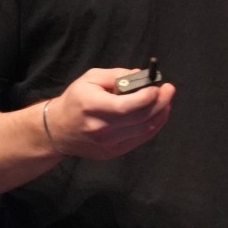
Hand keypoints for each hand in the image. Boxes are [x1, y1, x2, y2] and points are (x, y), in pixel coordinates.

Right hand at [42, 68, 175, 159]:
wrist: (58, 130)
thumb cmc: (75, 99)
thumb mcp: (91, 78)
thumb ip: (116, 75)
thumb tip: (140, 75)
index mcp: (93, 107)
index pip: (126, 106)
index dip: (147, 97)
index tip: (158, 86)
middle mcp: (101, 129)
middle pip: (139, 119)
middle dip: (160, 103)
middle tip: (169, 90)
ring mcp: (107, 144)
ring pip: (143, 131)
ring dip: (160, 115)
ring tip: (167, 101)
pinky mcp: (112, 153)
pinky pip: (139, 140)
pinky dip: (152, 127)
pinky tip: (158, 115)